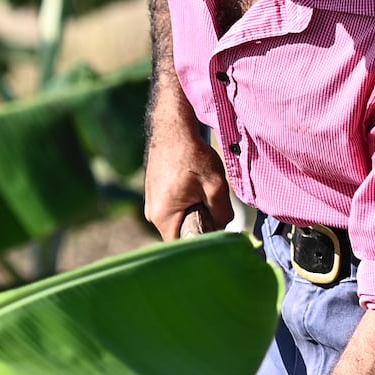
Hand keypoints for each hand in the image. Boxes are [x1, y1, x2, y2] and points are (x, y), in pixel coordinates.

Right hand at [144, 122, 232, 240]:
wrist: (173, 129)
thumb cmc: (192, 155)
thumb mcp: (216, 185)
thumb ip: (222, 213)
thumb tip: (223, 226)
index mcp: (163, 216)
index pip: (183, 245)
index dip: (202, 241)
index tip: (215, 230)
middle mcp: (152, 214)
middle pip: (180, 233)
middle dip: (199, 224)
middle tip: (212, 206)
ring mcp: (151, 204)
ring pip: (177, 220)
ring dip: (193, 212)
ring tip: (201, 192)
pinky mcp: (154, 195)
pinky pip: (172, 209)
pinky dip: (185, 203)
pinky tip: (193, 186)